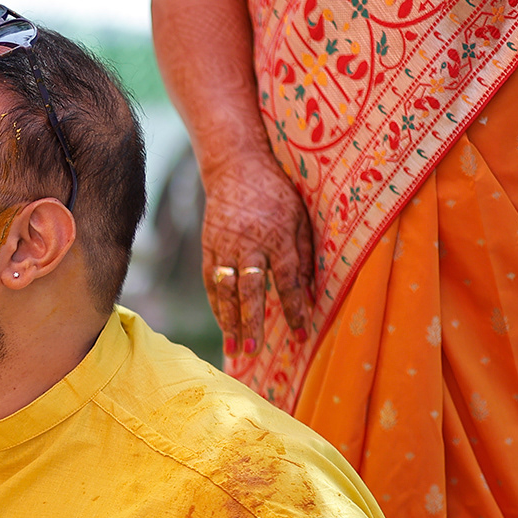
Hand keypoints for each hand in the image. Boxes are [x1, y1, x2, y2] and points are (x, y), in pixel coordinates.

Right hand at [198, 149, 314, 353]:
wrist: (236, 166)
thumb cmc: (277, 191)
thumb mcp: (300, 216)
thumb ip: (304, 252)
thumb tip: (308, 289)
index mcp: (277, 236)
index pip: (286, 279)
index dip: (293, 308)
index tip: (300, 333)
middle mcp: (249, 245)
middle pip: (250, 290)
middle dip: (252, 322)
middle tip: (253, 350)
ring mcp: (224, 248)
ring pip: (226, 290)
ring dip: (230, 321)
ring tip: (234, 348)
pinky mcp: (209, 248)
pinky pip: (211, 282)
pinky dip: (217, 305)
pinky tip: (223, 324)